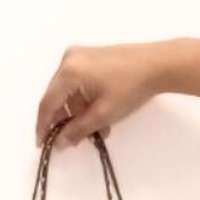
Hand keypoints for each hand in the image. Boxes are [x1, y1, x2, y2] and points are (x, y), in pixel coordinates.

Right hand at [34, 42, 167, 147]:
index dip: (43, 126)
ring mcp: (79, 55)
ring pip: (68, 92)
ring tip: (95, 131)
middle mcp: (69, 59)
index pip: (48, 103)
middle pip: (56, 97)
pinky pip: (78, 83)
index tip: (42, 144)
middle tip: (71, 141)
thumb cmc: (130, 88)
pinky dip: (84, 101)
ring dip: (77, 113)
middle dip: (64, 121)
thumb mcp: (102, 115)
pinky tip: (97, 116)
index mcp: (69, 71)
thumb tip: (60, 143)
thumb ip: (77, 130)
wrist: (156, 64)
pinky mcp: (89, 57)